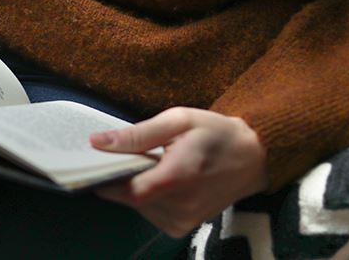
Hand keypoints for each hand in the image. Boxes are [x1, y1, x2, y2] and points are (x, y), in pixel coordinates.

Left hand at [89, 107, 267, 237]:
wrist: (253, 158)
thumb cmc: (215, 133)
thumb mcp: (178, 121)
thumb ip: (137, 134)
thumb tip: (97, 142)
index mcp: (178, 177)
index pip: (126, 189)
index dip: (106, 176)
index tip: (96, 160)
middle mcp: (180, 206)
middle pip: (129, 198)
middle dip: (122, 176)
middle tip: (130, 154)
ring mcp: (182, 221)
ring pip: (137, 206)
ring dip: (136, 186)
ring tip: (153, 164)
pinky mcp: (182, 228)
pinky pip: (149, 213)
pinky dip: (148, 196)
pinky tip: (162, 179)